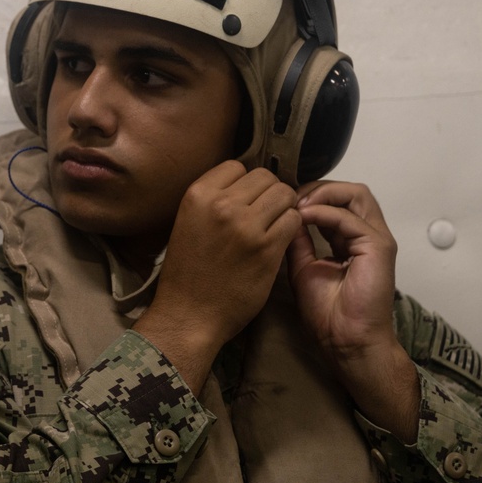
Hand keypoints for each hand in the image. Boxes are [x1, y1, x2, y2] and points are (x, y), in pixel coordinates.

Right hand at [134, 161, 300, 391]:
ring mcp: (246, 226)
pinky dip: (291, 227)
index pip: (237, 166)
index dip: (246, 184)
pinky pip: (294, 220)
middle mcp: (222, 204)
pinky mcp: (267, 248)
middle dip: (269, 193)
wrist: (189, 315)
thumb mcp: (188, 223)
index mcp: (198, 194)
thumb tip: (243, 185)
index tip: (246, 201)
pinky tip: (280, 240)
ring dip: (284, 208)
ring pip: (284, 194)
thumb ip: (212, 200)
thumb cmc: (187, 272)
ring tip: (274, 226)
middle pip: (265, 177)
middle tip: (265, 214)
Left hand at [287, 181, 397, 360]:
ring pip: (356, 194)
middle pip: (349, 191)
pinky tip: (302, 217)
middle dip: (317, 188)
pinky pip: (349, 217)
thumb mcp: (302, 267)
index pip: (336, 201)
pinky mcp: (378, 246)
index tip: (282, 202)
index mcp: (350, 240)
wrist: (345, 341)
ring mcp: (375, 239)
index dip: (310, 196)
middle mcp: (366, 235)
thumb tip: (284, 215)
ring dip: (323, 193)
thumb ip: (298, 240)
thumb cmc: (327, 314)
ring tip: (297, 205)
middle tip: (289, 198)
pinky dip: (323, 212)